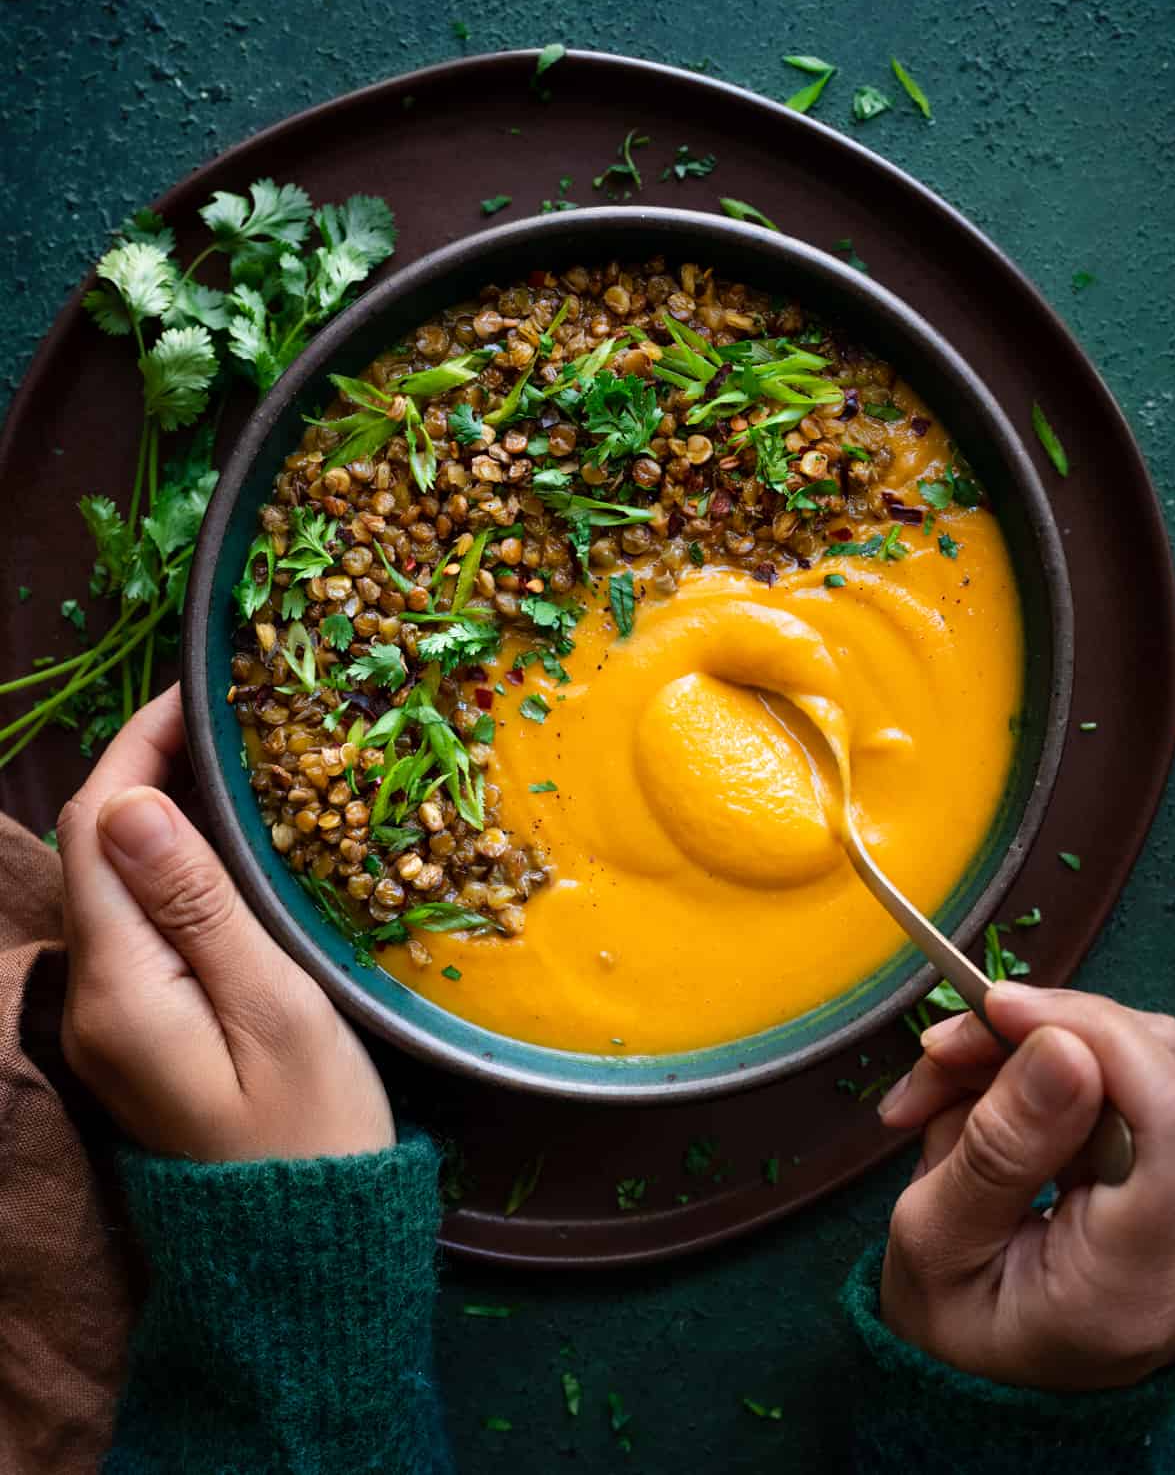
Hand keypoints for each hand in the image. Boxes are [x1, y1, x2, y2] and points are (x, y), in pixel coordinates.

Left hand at [57, 685, 394, 1162]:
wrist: (300, 1249)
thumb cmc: (313, 1130)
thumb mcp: (275, 1011)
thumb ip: (200, 908)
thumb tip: (129, 804)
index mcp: (119, 987)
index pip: (96, 828)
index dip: (137, 747)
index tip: (201, 695)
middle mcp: (91, 996)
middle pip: (93, 847)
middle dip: (145, 766)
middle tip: (229, 720)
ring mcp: (108, 1016)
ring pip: (113, 880)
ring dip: (159, 810)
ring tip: (236, 763)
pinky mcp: (138, 1028)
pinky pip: (136, 919)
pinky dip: (171, 863)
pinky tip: (228, 845)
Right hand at [876, 982, 1174, 1389]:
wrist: (990, 1378)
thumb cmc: (951, 1327)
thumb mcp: (933, 1243)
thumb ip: (996, 1149)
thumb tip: (1061, 1043)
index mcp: (1134, 1282)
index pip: (1174, 1127)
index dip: (1099, 1037)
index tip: (998, 1008)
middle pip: (1163, 1073)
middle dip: (1042, 1030)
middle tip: (938, 1052)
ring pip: (1139, 1058)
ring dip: (1027, 1046)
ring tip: (935, 1085)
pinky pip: (1121, 1077)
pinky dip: (1038, 1065)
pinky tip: (969, 1092)